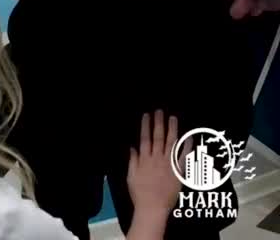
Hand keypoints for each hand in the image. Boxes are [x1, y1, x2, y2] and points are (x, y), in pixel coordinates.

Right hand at [126, 111, 182, 232]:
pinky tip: (188, 137)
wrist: (153, 207)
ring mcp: (169, 165)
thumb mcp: (130, 176)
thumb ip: (132, 160)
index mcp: (144, 159)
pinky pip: (183, 157)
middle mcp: (157, 159)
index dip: (146, 126)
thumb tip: (132, 147)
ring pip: (171, 144)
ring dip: (172, 130)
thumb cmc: (139, 193)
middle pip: (158, 138)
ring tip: (172, 119)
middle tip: (160, 111)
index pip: (145, 138)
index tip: (147, 115)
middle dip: (159, 123)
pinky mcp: (179, 172)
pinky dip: (186, 147)